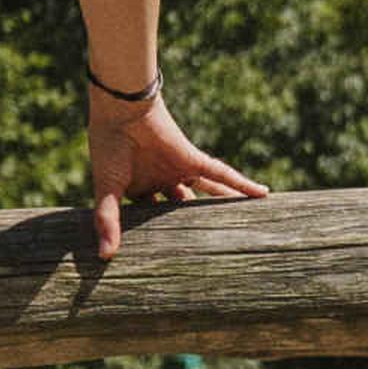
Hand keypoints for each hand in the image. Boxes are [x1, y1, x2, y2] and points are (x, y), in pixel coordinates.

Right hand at [84, 86, 267, 266]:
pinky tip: (262, 195)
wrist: (120, 111)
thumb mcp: (108, 190)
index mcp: (139, 189)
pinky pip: (222, 174)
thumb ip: (108, 222)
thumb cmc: (108, 149)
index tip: (169, 256)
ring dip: (222, 207)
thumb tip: (105, 257)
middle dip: (194, 225)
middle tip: (210, 249)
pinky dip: (241, 183)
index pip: (153, 217)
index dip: (160, 234)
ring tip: (241, 226)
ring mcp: (179, 170)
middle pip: (183, 209)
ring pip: (207, 193)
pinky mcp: (193, 160)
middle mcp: (162, 181)